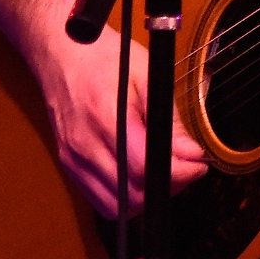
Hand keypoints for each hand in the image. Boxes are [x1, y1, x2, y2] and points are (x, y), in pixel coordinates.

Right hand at [28, 24, 208, 219]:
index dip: (180, 173)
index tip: (198, 164)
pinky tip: (138, 176)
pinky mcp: (68, 165)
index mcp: (107, 118)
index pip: (145, 168)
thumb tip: (192, 154)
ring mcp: (73, 159)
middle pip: (133, 195)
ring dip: (146, 197)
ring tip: (162, 172)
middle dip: (167, 187)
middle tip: (185, 167)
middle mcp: (85, 145)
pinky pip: (98, 199)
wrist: (61, 52)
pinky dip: (124, 197)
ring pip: (116, 206)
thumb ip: (170, 121)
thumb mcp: (148, 76)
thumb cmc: (105, 58)